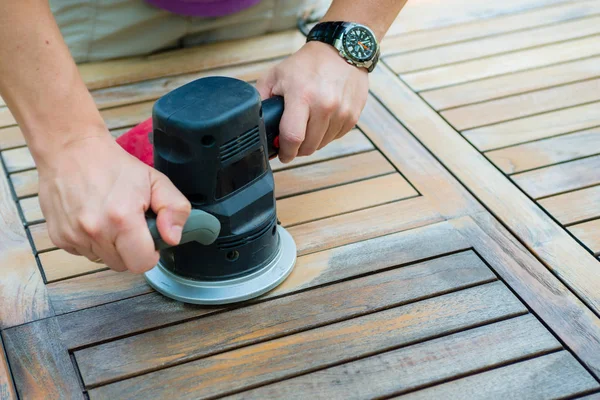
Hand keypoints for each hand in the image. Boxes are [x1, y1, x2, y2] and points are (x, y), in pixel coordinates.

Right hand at [38, 133, 190, 272]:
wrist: (71, 150)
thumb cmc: (115, 165)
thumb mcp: (156, 180)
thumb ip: (174, 209)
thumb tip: (173, 238)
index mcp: (122, 219)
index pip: (142, 263)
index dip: (150, 253)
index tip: (148, 238)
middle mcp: (95, 231)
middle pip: (123, 265)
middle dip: (131, 249)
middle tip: (129, 224)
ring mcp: (74, 236)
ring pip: (103, 260)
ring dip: (110, 246)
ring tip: (109, 218)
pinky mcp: (59, 238)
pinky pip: (84, 252)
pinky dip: (91, 242)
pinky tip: (93, 218)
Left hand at [256, 41, 368, 162]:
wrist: (341, 50)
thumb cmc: (307, 64)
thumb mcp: (276, 75)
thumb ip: (261, 99)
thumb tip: (255, 123)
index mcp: (302, 95)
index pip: (292, 137)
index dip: (285, 152)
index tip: (282, 154)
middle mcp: (325, 105)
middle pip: (308, 146)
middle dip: (297, 149)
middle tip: (292, 139)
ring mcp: (342, 111)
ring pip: (322, 144)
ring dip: (312, 141)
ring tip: (307, 124)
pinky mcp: (353, 116)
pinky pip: (335, 137)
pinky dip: (326, 134)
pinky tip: (322, 119)